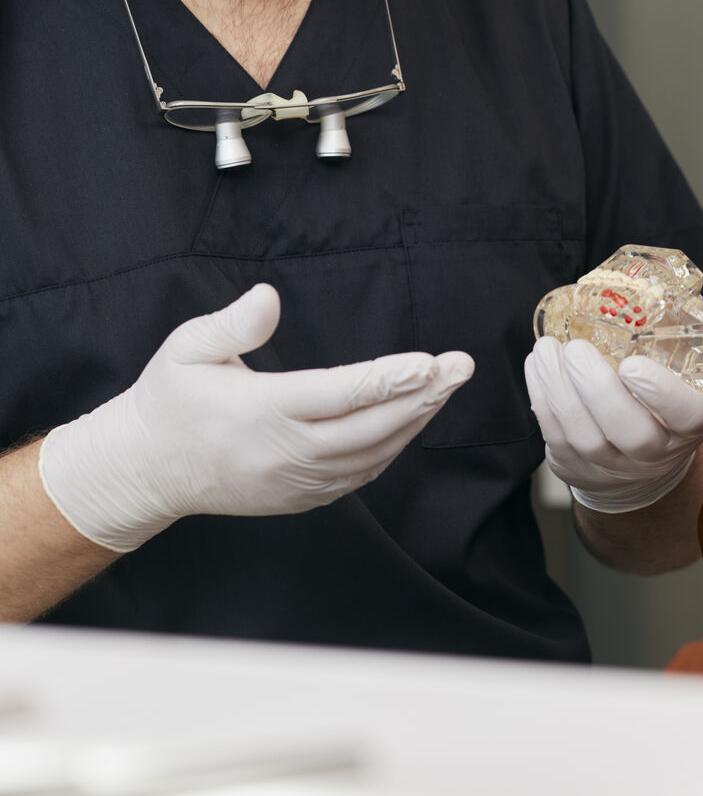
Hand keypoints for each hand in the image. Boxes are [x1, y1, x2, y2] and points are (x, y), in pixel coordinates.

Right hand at [38, 284, 473, 551]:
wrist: (147, 469)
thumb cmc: (171, 400)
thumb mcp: (187, 349)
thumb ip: (231, 323)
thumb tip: (270, 296)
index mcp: (259, 412)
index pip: (339, 394)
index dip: (389, 378)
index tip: (430, 361)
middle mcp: (283, 453)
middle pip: (370, 427)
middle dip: (422, 396)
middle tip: (461, 367)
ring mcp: (294, 482)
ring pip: (372, 455)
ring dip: (414, 421)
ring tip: (445, 387)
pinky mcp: (299, 499)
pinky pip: (359, 476)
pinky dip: (391, 449)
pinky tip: (411, 421)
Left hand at [525, 336, 702, 512]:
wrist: (634, 462)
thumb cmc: (656, 404)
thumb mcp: (677, 381)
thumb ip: (668, 345)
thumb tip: (651, 287)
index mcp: (688, 426)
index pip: (688, 416)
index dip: (664, 394)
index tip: (633, 364)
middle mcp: (656, 453)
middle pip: (631, 434)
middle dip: (598, 390)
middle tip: (577, 349)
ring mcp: (615, 465)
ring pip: (586, 437)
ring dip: (560, 390)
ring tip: (547, 349)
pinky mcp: (577, 466)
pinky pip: (557, 438)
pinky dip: (543, 399)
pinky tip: (538, 366)